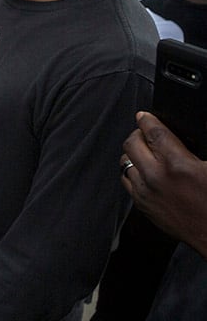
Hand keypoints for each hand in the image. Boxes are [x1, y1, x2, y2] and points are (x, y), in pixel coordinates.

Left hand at [123, 111, 206, 254]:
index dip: (147, 120)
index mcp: (178, 164)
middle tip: (145, 132)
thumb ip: (196, 148)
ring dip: (133, 153)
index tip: (144, 115)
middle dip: (138, 133)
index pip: (154, 133)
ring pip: (125, 162)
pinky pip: (126, 181)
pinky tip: (143, 170)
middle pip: (132, 144)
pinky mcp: (142, 205)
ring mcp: (145, 192)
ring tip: (143, 150)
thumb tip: (183, 135)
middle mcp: (156, 177)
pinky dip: (132, 171)